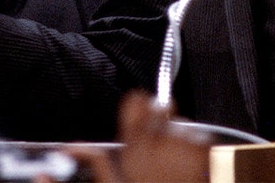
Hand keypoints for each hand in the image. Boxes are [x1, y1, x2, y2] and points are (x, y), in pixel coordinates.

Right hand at [61, 91, 210, 182]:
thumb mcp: (113, 181)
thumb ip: (93, 159)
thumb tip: (69, 148)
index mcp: (133, 144)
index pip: (135, 100)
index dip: (138, 103)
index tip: (141, 109)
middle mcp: (158, 138)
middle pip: (161, 106)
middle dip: (161, 120)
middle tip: (161, 144)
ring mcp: (184, 143)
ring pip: (183, 124)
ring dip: (180, 138)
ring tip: (174, 163)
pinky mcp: (205, 150)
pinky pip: (202, 137)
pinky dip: (198, 149)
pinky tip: (189, 167)